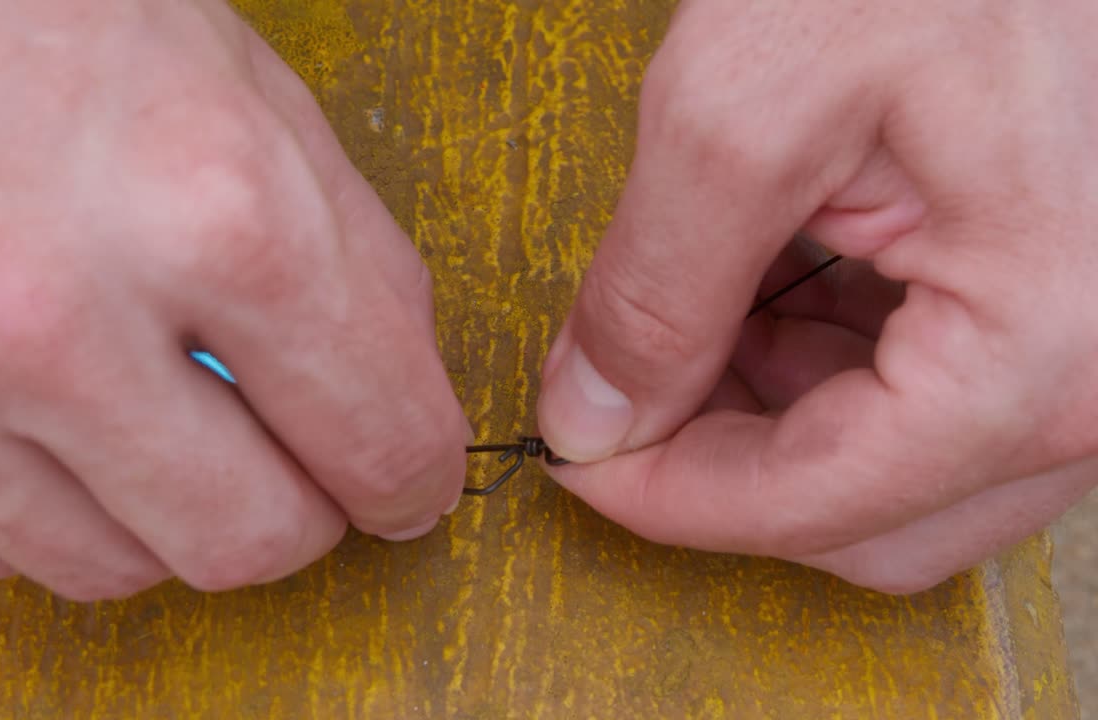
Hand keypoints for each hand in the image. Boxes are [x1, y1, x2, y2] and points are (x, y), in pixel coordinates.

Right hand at [0, 0, 468, 600]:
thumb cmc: (49, 19)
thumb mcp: (252, 106)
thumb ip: (354, 273)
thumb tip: (400, 420)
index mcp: (213, 212)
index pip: (378, 439)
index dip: (411, 478)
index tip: (403, 486)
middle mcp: (58, 318)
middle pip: (251, 543)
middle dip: (295, 512)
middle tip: (283, 459)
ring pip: (118, 568)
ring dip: (158, 508)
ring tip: (139, 402)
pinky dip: (44, 502)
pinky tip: (39, 408)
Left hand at [537, 0, 1097, 592]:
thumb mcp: (743, 111)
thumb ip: (656, 291)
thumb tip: (594, 418)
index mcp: (1038, 348)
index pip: (813, 504)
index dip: (667, 498)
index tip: (575, 462)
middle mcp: (1095, 376)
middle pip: (864, 522)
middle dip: (719, 472)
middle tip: (616, 404)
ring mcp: (1088, 351)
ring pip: (893, 475)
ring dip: (768, 427)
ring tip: (685, 332)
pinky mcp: (1057, 312)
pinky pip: (928, 405)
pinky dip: (824, 379)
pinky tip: (759, 305)